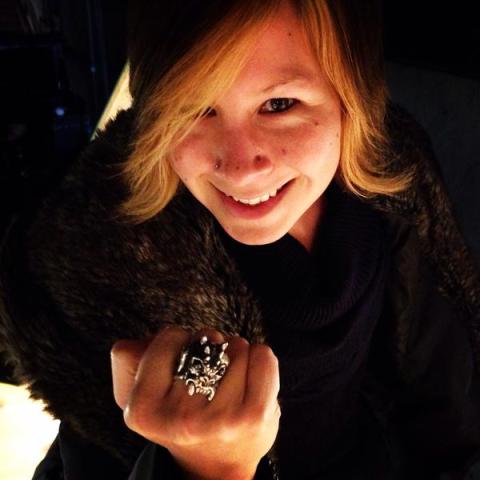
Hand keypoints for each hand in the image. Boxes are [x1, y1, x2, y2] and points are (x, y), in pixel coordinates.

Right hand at [110, 326, 280, 479]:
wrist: (217, 468)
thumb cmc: (183, 418)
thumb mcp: (147, 393)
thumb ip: (130, 359)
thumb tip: (138, 342)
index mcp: (142, 410)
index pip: (169, 337)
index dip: (180, 341)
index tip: (183, 364)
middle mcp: (179, 419)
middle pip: (206, 338)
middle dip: (210, 349)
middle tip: (208, 379)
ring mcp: (220, 420)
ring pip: (237, 346)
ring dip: (236, 356)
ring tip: (228, 385)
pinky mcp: (254, 417)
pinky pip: (263, 356)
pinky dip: (261, 359)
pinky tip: (251, 381)